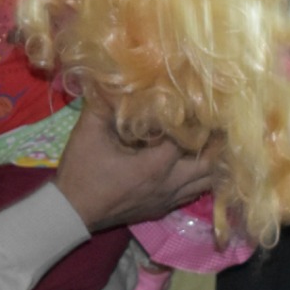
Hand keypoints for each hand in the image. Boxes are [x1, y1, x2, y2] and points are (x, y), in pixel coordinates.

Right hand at [54, 99, 215, 231]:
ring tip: (214, 141)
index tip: (198, 100)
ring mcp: (167, 199)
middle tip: (219, 121)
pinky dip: (200, 179)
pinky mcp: (161, 209)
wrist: (71, 210)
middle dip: (214, 142)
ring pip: (204, 183)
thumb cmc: (81, 170)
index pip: (188, 138)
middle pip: (207, 164)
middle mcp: (168, 184)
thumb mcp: (88, 130)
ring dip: (210, 162)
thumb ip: (104, 102)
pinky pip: (191, 195)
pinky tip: (198, 165)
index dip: (194, 119)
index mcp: (155, 164)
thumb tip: (116, 78)